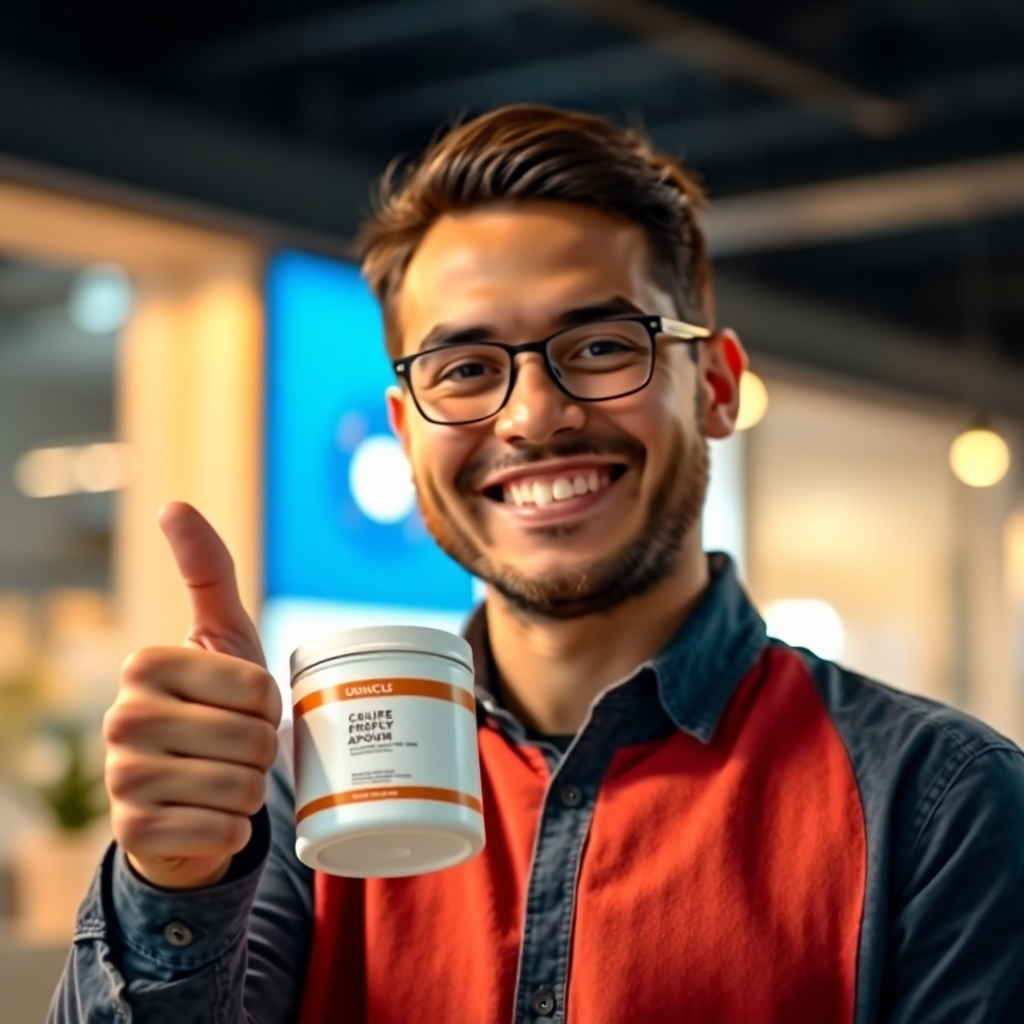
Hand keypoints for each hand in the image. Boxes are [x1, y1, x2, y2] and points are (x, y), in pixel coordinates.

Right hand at [103, 502, 281, 888]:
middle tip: (239, 750)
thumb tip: (173, 504)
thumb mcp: (221, 636)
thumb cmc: (215, 706)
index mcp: (145, 664)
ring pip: (240, 788)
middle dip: (264, 751)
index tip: (245, 707)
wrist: (188, 794)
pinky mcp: (133, 834)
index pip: (257, 688)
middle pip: (252, 739)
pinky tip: (211, 818)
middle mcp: (122, 718)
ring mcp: (121, 779)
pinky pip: (221, 832)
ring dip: (251, 790)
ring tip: (225, 781)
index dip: (270, 704)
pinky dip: (233, 829)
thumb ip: (208, 570)